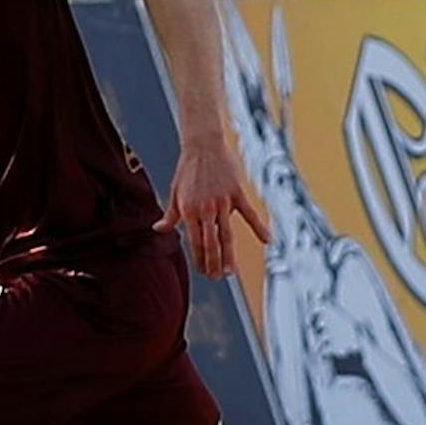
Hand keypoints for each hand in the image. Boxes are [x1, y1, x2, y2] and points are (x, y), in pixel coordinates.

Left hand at [155, 134, 268, 277]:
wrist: (203, 146)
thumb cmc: (187, 170)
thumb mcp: (174, 192)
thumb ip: (170, 215)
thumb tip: (158, 230)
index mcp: (189, 211)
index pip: (195, 241)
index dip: (200, 258)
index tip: (204, 272)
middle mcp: (205, 210)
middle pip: (211, 242)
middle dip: (213, 263)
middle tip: (217, 278)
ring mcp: (222, 203)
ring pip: (227, 234)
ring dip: (228, 255)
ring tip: (230, 272)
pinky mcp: (236, 194)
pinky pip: (250, 214)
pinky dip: (259, 228)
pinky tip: (267, 241)